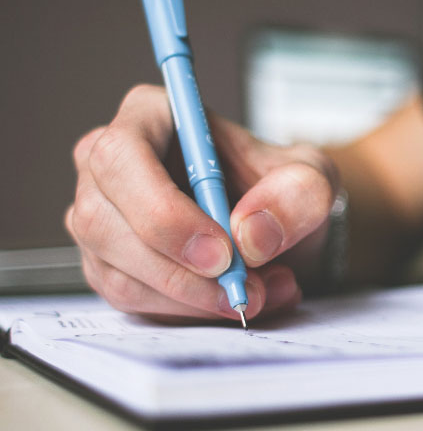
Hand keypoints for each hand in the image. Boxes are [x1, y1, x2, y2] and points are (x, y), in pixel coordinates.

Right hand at [66, 84, 338, 321]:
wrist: (277, 227)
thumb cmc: (281, 188)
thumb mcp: (313, 178)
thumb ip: (297, 194)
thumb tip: (251, 235)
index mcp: (151, 117)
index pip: (122, 157)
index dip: (163, 211)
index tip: (221, 253)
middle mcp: (110, 166)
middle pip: (104, 223)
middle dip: (181, 272)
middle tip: (244, 289)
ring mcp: (102, 219)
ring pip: (119, 273)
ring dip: (194, 299)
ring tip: (260, 293)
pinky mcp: (110, 266)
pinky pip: (133, 301)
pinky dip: (190, 313)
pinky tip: (235, 299)